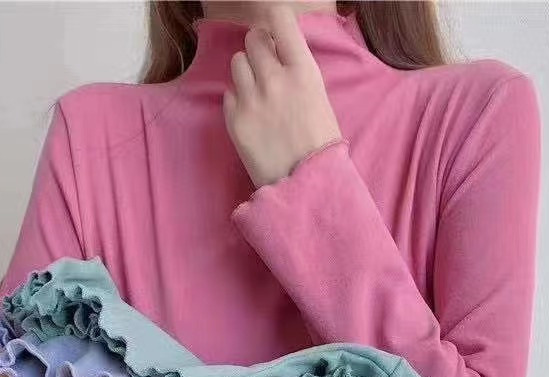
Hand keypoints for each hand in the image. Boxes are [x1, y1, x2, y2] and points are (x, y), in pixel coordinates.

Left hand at [223, 5, 342, 187]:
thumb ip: (297, 71)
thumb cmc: (320, 146)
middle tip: (266, 67)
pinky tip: (252, 115)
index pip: (280, 19)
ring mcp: (251, 100)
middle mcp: (274, 80)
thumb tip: (279, 51)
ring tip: (258, 93)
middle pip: (253, 39)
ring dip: (246, 72)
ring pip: (237, 63)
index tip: (276, 32)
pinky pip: (228, 93)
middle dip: (259, 48)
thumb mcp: (319, 99)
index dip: (275, 22)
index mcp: (303, 71)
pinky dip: (237, 99)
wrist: (306, 186)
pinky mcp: (234, 121)